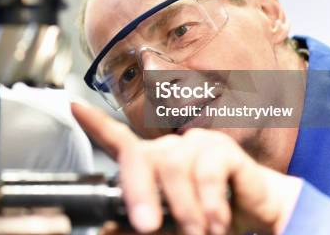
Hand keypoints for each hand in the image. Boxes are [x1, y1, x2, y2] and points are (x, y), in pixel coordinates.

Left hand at [71, 102, 301, 234]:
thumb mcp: (170, 228)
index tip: (73, 107)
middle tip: (147, 226)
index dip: (95, 122)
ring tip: (198, 233)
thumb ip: (140, 229)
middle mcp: (169, 148)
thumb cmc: (207, 217)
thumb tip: (107, 232)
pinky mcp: (222, 149)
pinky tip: (216, 222)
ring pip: (174, 166)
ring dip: (185, 207)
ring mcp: (194, 145)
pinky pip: (208, 170)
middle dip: (139, 192)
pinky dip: (210, 202)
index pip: (117, 139)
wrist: (256, 216)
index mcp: (151, 164)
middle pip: (141, 156)